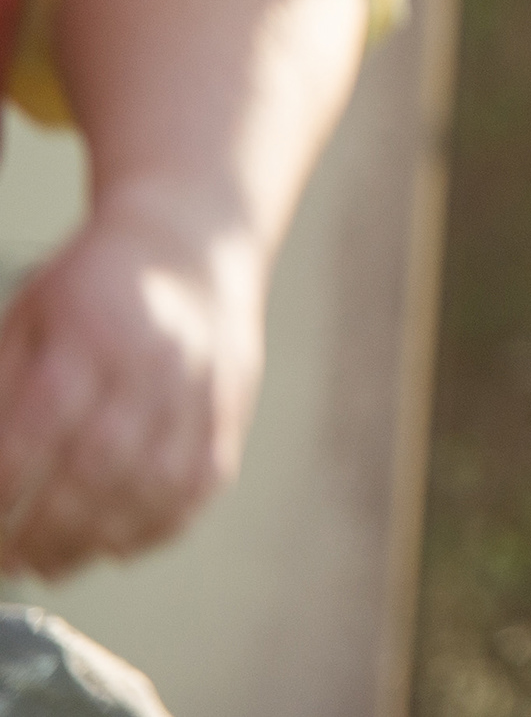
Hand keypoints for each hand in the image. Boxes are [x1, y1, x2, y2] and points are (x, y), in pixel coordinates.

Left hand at [0, 195, 264, 576]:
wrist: (193, 247)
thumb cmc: (96, 287)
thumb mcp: (27, 317)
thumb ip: (3, 387)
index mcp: (91, 333)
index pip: (38, 430)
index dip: (5, 486)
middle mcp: (154, 363)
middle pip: (98, 467)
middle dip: (44, 530)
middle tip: (11, 562)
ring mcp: (201, 390)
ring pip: (153, 487)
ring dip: (96, 541)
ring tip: (53, 563)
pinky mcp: (230, 412)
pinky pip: (198, 488)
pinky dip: (155, 529)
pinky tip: (116, 545)